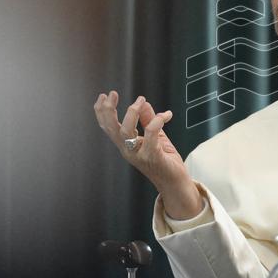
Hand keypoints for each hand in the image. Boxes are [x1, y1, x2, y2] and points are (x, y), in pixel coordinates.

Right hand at [93, 91, 203, 217]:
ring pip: (125, 131)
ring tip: (140, 100)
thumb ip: (148, 121)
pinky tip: (166, 115)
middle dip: (108, 110)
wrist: (176, 184)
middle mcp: (129, 150)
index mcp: (127, 145)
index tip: (104, 96)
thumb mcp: (156, 137)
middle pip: (111, 129)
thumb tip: (144, 104)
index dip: (102, 111)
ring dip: (131, 112)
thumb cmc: (166, 162)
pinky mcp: (153, 156)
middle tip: (112, 94)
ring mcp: (139, 155)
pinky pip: (151, 135)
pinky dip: (157, 121)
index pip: (108, 127)